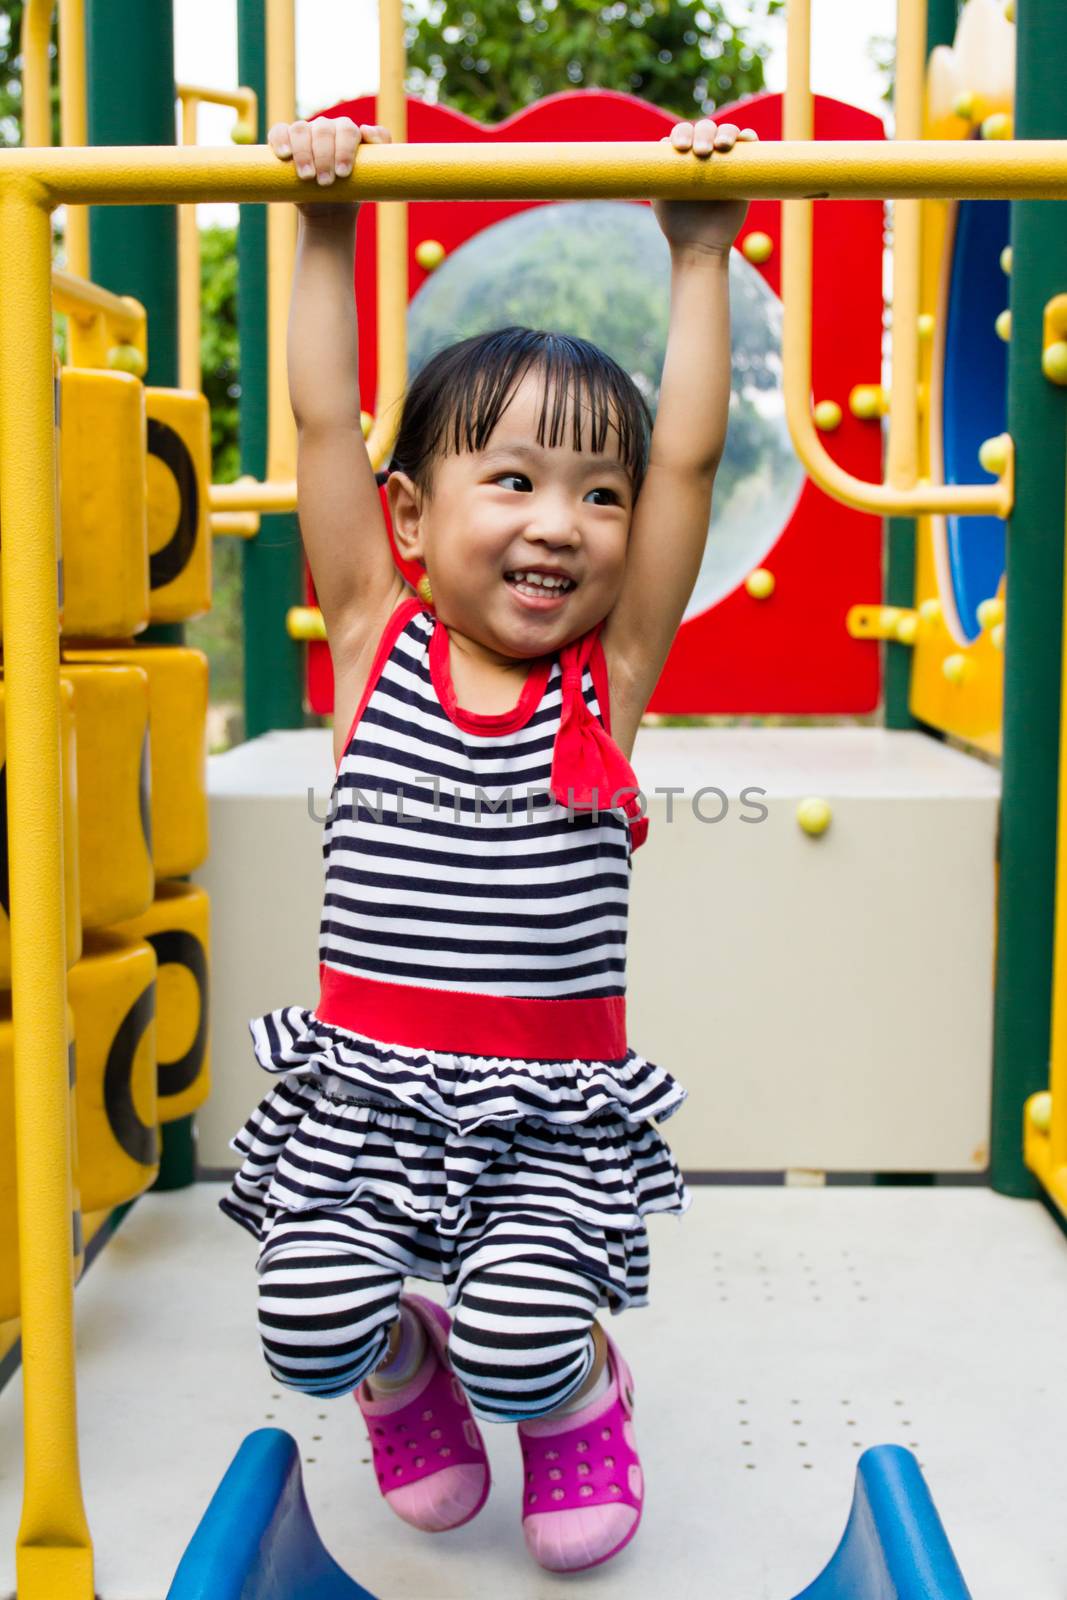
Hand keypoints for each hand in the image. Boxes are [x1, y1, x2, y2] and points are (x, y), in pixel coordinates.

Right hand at [268, 116, 391, 218]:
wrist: (330, 212)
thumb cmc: (352, 192)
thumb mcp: (373, 177)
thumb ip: (383, 153)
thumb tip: (366, 130)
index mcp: (347, 132)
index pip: (347, 130)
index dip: (345, 150)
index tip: (344, 174)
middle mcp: (325, 128)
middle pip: (323, 130)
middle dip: (325, 157)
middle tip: (326, 182)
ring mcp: (304, 133)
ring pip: (300, 130)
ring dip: (303, 152)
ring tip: (307, 177)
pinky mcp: (285, 142)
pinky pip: (279, 132)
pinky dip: (280, 140)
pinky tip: (284, 155)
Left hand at [652, 117, 758, 256]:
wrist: (700, 246)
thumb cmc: (676, 222)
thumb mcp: (660, 195)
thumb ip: (658, 172)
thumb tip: (663, 144)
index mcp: (683, 156)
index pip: (683, 132)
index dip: (682, 134)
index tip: (680, 148)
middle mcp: (704, 152)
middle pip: (705, 128)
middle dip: (702, 134)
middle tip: (700, 153)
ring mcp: (726, 159)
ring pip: (728, 132)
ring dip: (725, 132)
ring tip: (721, 147)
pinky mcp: (745, 168)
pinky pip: (750, 145)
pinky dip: (749, 137)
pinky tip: (745, 139)